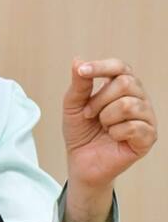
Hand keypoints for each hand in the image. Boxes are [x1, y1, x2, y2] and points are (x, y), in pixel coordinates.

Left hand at [57, 58, 156, 221]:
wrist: (81, 161)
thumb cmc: (80, 131)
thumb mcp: (73, 105)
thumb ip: (78, 84)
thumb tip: (78, 59)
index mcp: (121, 86)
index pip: (119, 67)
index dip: (101, 67)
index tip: (82, 71)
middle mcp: (138, 98)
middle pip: (126, 83)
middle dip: (99, 99)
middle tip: (89, 114)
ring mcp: (146, 118)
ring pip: (129, 104)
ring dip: (106, 117)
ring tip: (102, 126)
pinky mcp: (149, 137)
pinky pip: (134, 127)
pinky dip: (115, 132)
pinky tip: (112, 137)